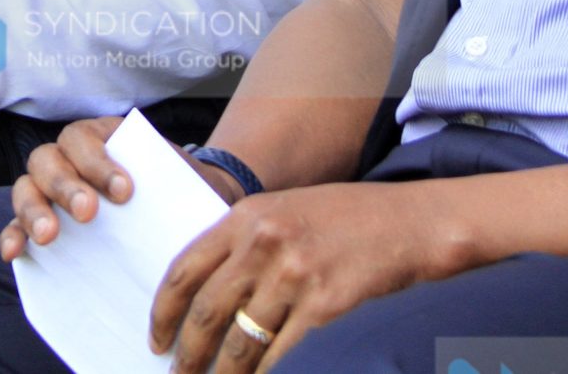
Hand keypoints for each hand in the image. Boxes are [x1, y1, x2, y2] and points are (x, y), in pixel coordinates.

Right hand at [0, 118, 243, 260]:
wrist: (182, 206)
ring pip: (27, 187)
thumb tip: (194, 204)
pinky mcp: (40, 221)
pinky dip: (12, 234)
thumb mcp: (181, 177)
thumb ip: (176, 182)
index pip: (84, 139)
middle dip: (66, 185)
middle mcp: (68, 156)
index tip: (125, 192)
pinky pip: (16, 224)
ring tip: (50, 236)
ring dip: (34, 209)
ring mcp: (50, 189)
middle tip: (88, 214)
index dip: (98, 162)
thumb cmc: (180, 188)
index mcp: (101, 136)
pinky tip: (14, 253)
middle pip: (48, 159)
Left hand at [151, 179, 487, 372]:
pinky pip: (280, 354)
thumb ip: (245, 242)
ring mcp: (295, 275)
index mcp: (247, 217)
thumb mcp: (286, 211)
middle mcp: (265, 243)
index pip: (184, 269)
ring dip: (221, 373)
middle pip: (206, 311)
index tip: (155, 338)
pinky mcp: (325, 306)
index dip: (164, 311)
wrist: (412, 224)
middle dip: (187, 353)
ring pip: (240, 342)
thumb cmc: (348, 219)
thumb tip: (205, 293)